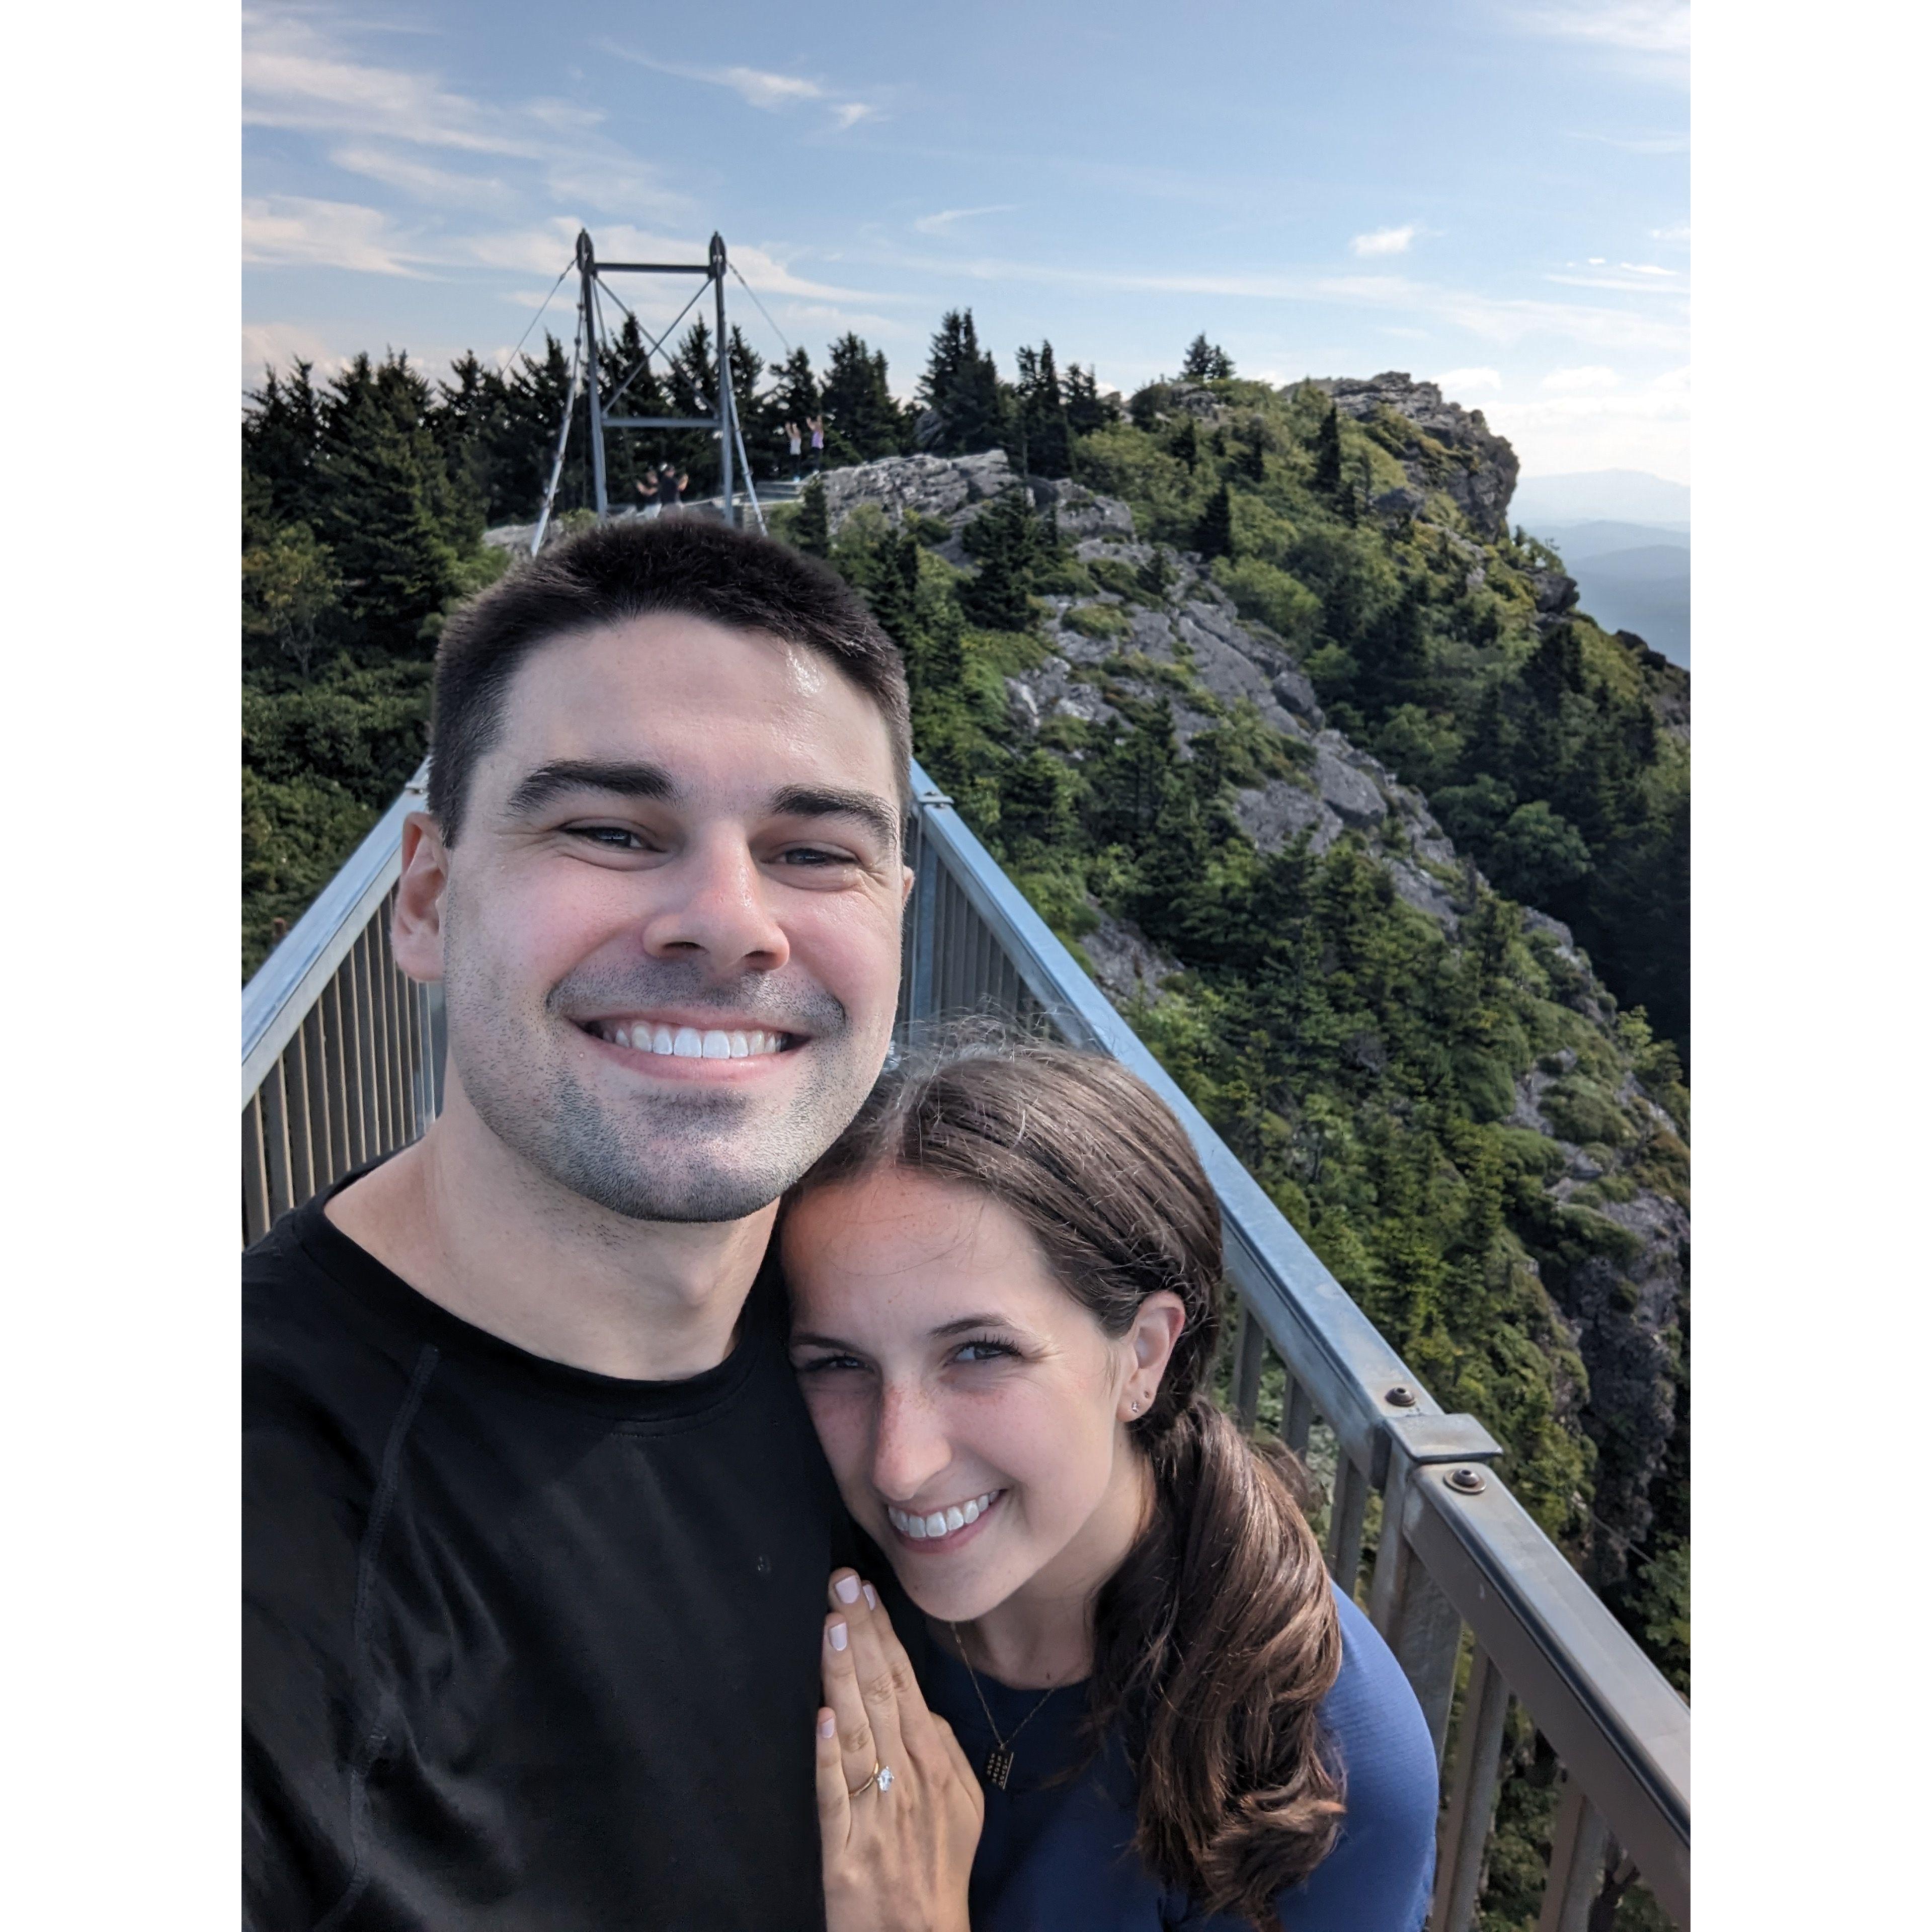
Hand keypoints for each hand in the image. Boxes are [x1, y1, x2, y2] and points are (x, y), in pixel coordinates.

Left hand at [818, 1569, 982, 1931]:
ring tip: (833, 1625)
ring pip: (857, 1731)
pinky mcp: (844, 1848)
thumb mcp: (962, 1804)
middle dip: (861, 1633)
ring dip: (844, 1676)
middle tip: (842, 1582)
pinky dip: (828, 1756)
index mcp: (936, 1764)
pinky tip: (822, 1717)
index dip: (883, 1634)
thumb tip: (918, 1702)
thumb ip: (942, 1747)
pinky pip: (834, 1795)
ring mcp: (876, 1812)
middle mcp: (908, 1780)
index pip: (904, 1683)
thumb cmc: (938, 1866)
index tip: (866, 1589)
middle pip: (881, 1693)